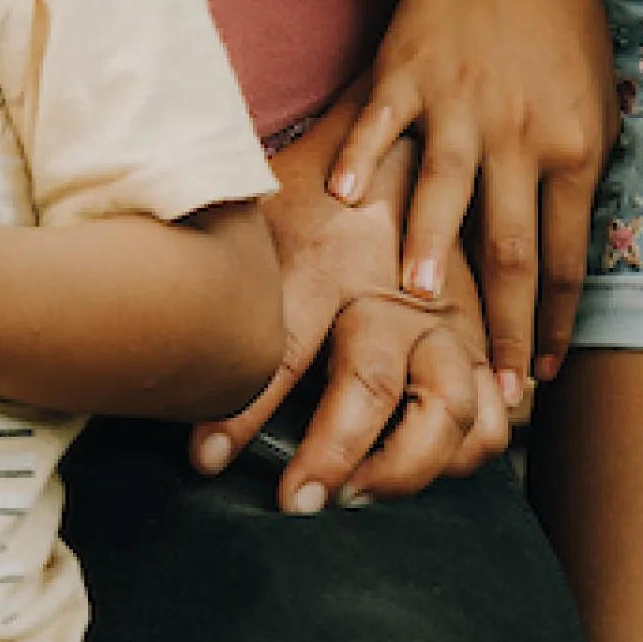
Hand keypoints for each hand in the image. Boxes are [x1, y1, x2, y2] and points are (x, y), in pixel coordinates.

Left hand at [191, 105, 509, 510]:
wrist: (402, 141)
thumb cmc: (313, 186)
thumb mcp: (261, 210)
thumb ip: (221, 263)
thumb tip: (150, 318)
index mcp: (326, 259)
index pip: (279, 346)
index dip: (239, 411)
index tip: (205, 460)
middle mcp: (392, 293)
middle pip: (369, 385)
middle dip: (329, 455)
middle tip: (296, 501)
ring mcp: (446, 319)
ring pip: (448, 409)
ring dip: (405, 468)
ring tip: (357, 495)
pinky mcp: (479, 337)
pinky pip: (492, 415)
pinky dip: (468, 454)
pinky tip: (425, 474)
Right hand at [331, 0, 610, 399]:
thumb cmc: (563, 25)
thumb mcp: (600, 102)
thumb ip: (582, 173)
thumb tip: (568, 254)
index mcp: (574, 148)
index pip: (565, 258)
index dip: (554, 325)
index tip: (540, 380)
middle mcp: (521, 134)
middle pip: (510, 247)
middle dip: (501, 324)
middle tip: (487, 387)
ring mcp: (461, 102)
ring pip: (446, 189)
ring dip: (430, 247)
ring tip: (415, 299)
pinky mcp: (409, 70)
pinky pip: (382, 122)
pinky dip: (363, 157)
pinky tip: (342, 197)